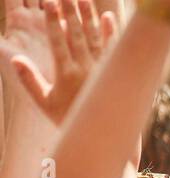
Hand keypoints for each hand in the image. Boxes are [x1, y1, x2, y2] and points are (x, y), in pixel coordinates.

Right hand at [0, 0, 117, 121]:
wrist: (102, 134)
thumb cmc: (69, 117)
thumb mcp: (44, 102)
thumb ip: (29, 79)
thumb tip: (14, 57)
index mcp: (66, 74)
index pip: (58, 42)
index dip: (53, 21)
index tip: (49, 4)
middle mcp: (86, 69)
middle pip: (77, 35)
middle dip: (70, 12)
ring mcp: (102, 70)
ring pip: (96, 38)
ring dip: (89, 17)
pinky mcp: (115, 73)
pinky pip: (114, 50)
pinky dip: (112, 33)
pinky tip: (109, 17)